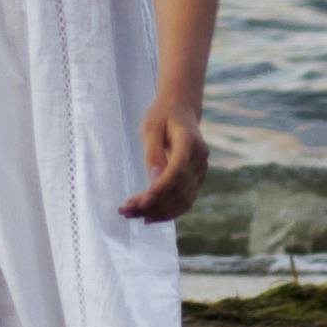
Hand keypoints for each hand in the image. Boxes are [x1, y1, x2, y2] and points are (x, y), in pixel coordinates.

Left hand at [122, 102, 207, 223]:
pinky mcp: (197, 178)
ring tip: (130, 215)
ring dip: (157, 212)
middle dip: (152, 204)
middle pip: (178, 190)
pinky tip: (148, 217)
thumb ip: (153, 153)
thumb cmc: (162, 116)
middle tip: (124, 211)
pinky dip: (167, 211)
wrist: (181, 109)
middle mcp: (200, 158)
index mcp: (190, 142)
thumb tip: (154, 180)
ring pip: (183, 200)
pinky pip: (185, 200)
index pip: (176, 172)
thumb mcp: (151, 128)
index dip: (160, 190)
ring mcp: (201, 170)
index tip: (140, 203)